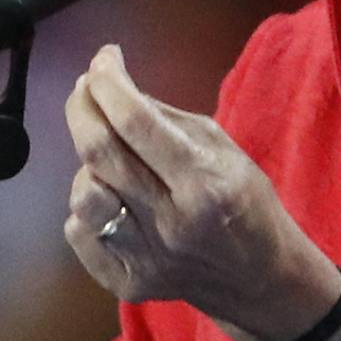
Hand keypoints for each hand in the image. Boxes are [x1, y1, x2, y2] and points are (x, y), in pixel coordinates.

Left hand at [62, 44, 340, 340]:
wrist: (261, 279)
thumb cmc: (246, 205)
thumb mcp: (224, 149)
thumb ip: (168, 120)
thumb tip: (116, 88)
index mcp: (204, 182)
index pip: (136, 121)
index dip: (109, 82)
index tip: (103, 59)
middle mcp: (171, 222)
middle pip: (99, 153)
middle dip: (82, 106)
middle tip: (86, 88)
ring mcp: (147, 257)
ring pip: (84, 194)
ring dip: (87, 162)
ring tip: (108, 156)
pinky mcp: (128, 281)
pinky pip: (79, 233)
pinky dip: (85, 207)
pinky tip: (110, 198)